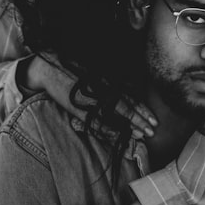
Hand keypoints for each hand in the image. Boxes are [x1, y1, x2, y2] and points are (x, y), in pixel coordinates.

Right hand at [25, 54, 157, 138]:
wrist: (50, 68)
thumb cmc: (75, 69)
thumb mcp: (96, 72)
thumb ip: (110, 82)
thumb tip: (128, 90)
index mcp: (107, 81)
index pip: (130, 97)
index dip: (143, 109)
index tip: (154, 119)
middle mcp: (102, 90)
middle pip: (126, 107)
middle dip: (140, 120)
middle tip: (153, 131)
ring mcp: (91, 100)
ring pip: (114, 115)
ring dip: (128, 126)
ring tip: (141, 134)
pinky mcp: (79, 108)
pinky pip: (96, 121)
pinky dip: (107, 129)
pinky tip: (117, 136)